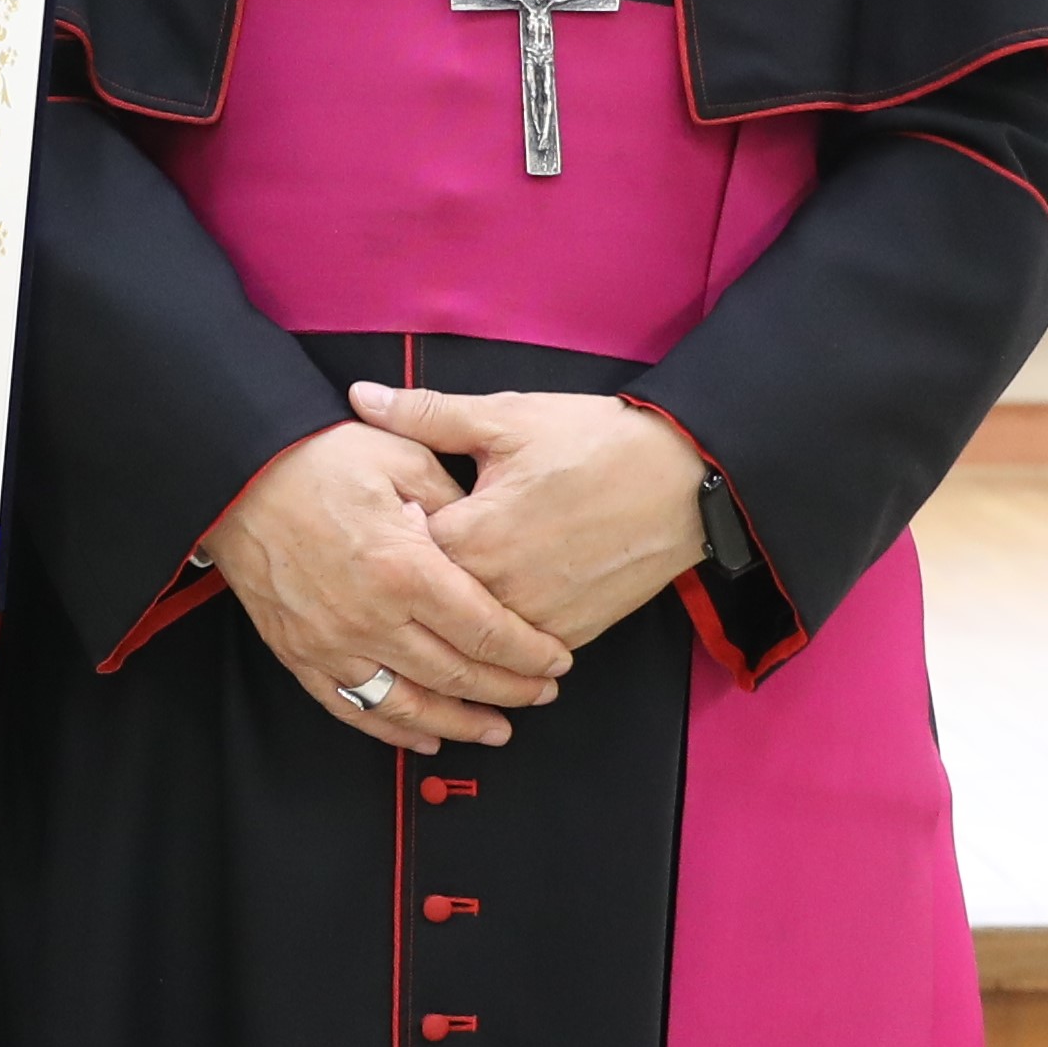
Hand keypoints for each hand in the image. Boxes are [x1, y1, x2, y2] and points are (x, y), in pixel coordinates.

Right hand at [201, 420, 577, 754]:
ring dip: (459, 723)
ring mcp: (332, 644)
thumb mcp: (402, 459)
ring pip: (409, 704)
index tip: (556, 662)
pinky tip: (425, 735)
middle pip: (456, 675)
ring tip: (496, 730)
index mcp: (405, 569)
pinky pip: (352, 707)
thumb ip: (453, 505)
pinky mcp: (300, 654)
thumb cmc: (318, 457)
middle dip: (509, 691)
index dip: (529, 654)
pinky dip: (393, 729)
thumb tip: (488, 540)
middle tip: (541, 696)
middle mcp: (371, 619)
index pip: (486, 631)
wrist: (235, 472)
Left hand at [354, 378, 709, 654]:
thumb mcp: (506, 417)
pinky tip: (497, 609)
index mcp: (470, 536)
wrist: (686, 480)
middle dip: (414, 585)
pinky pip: (516, 649)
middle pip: (428, 603)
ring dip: (454, 618)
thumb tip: (361, 397)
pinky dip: (500, 636)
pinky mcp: (568, 637)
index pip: (399, 553)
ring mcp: (534, 621)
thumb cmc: (596, 442)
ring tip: (454, 587)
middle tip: (406, 564)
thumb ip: (425, 415)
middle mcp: (496, 591)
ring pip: (470, 635)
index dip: (387, 537)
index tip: (381, 524)